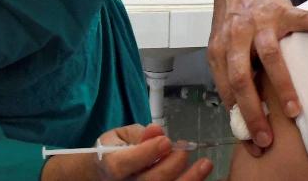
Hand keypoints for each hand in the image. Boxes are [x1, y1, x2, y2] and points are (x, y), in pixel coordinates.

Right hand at [40, 124, 211, 180]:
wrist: (103, 175)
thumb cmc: (113, 153)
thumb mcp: (118, 137)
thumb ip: (138, 135)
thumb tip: (156, 131)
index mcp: (109, 166)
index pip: (122, 165)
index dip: (147, 153)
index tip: (166, 140)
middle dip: (173, 164)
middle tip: (184, 149)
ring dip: (189, 179)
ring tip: (204, 164)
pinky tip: (199, 175)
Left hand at [207, 0, 307, 150]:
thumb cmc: (233, 22)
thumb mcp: (222, 47)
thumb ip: (229, 75)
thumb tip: (239, 116)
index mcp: (220, 50)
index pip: (227, 90)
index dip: (239, 118)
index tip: (253, 143)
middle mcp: (237, 36)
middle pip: (241, 77)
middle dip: (254, 110)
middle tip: (267, 137)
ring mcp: (260, 22)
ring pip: (269, 55)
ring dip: (282, 84)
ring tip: (294, 110)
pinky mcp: (282, 9)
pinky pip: (303, 18)